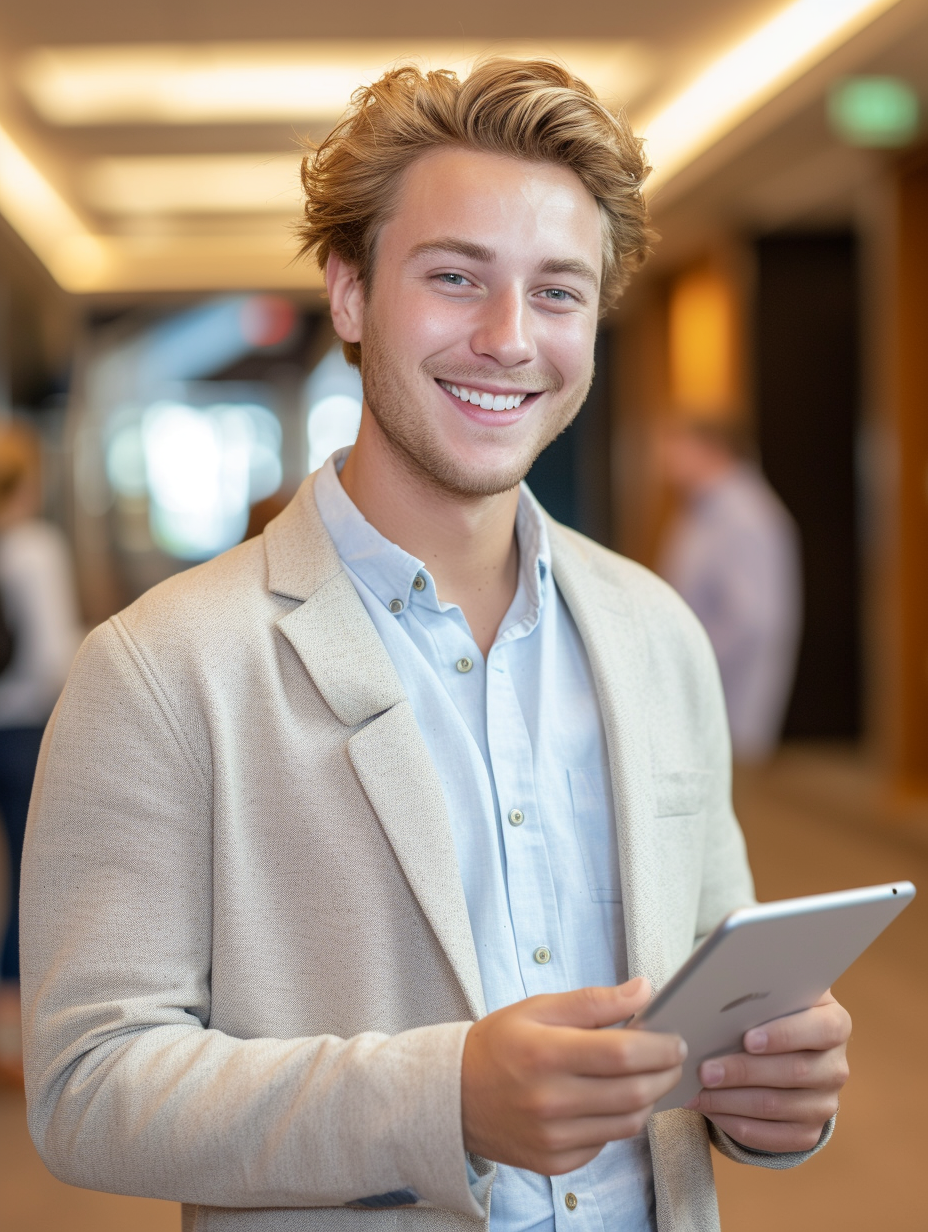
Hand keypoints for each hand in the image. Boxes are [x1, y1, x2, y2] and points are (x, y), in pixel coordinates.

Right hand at [461, 977, 685, 1174]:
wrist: (453, 1095)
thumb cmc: (499, 1044)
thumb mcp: (539, 1008)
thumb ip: (595, 1001)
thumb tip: (644, 990)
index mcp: (546, 1053)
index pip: (623, 1054)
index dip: (660, 1046)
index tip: (675, 1038)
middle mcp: (550, 1101)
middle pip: (634, 1092)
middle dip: (666, 1073)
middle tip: (673, 1057)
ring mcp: (553, 1137)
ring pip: (628, 1123)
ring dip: (649, 1098)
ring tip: (648, 1076)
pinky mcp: (554, 1163)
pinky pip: (606, 1144)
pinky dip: (618, 1122)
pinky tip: (610, 1100)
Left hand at [685, 990, 850, 1151]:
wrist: (786, 1050)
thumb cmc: (773, 1014)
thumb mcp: (776, 999)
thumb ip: (761, 997)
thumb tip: (719, 1003)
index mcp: (835, 1025)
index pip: (822, 1030)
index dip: (785, 1035)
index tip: (748, 1039)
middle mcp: (835, 1068)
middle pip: (793, 1072)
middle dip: (743, 1072)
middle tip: (705, 1070)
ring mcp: (824, 1104)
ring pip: (776, 1106)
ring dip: (731, 1101)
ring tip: (698, 1092)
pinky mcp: (808, 1133)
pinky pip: (770, 1137)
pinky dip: (735, 1123)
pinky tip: (710, 1110)